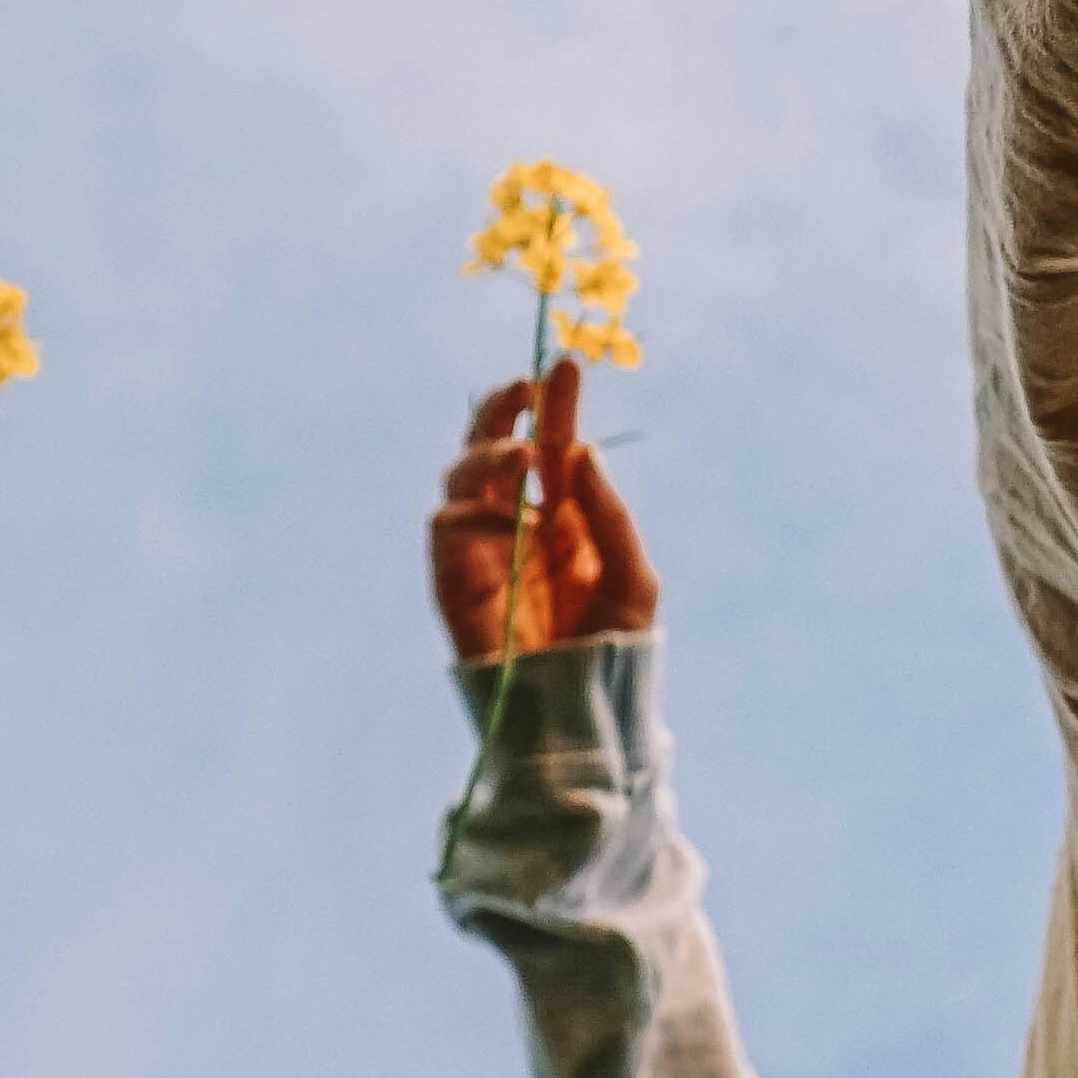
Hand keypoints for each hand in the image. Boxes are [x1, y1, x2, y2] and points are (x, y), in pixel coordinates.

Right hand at [430, 356, 658, 666]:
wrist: (587, 710)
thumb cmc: (615, 648)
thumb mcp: (633, 576)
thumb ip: (608, 514)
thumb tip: (580, 451)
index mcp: (562, 516)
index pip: (551, 447)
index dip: (554, 407)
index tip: (568, 367)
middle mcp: (517, 523)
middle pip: (494, 450)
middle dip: (502, 412)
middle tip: (525, 390)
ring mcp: (483, 550)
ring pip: (460, 479)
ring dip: (485, 456)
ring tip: (523, 456)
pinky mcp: (456, 583)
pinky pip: (444, 530)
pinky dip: (467, 510)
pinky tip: (503, 511)